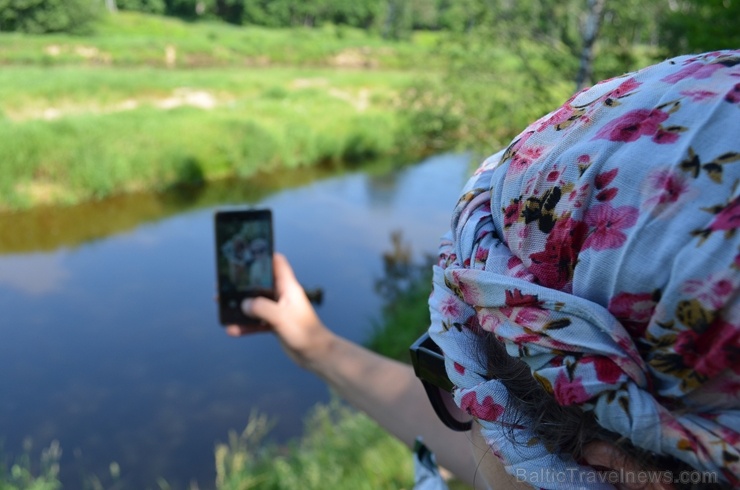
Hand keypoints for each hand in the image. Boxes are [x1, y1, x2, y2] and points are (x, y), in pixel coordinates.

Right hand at [226, 253, 333, 369]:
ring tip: (221, 303)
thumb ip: (261, 308)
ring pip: (255, 303)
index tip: (245, 253)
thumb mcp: (280, 317)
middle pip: (260, 283)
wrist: (316, 355)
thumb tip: (243, 304)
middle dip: (242, 283)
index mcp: (288, 287)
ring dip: (240, 305)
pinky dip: (245, 325)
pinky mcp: (276, 324)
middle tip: (224, 282)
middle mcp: (283, 296)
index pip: (277, 262)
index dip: (263, 255)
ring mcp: (279, 310)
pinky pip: (256, 321)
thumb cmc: (304, 332)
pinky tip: (232, 330)